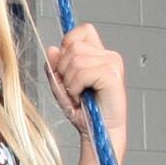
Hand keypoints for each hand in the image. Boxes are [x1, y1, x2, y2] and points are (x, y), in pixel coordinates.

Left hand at [44, 24, 127, 157]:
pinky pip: (82, 72)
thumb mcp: (62, 87)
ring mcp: (113, 64)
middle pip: (73, 46)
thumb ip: (55, 68)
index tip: (66, 68)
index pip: (83, 30)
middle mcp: (109, 56)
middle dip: (64, 70)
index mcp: (99, 54)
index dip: (68, 44)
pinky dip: (75, 87)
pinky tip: (82, 98)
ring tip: (78, 95)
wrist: (98, 133)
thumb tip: (52, 49)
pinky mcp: (112, 75)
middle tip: (72, 89)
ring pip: (75, 59)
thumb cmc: (84, 113)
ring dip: (69, 82)